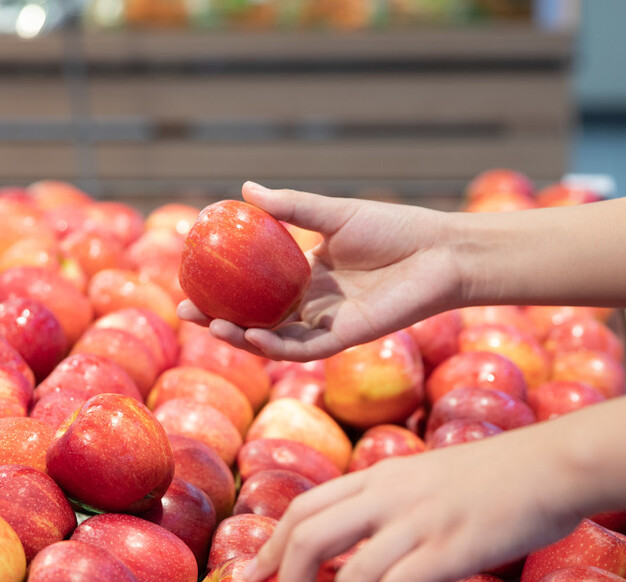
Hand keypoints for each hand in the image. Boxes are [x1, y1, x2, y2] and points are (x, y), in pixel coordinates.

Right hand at [178, 182, 461, 361]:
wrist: (439, 252)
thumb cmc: (393, 229)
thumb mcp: (334, 214)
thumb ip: (291, 207)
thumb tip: (245, 188)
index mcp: (305, 275)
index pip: (253, 288)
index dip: (221, 288)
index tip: (188, 278)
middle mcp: (310, 304)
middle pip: (254, 319)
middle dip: (218, 319)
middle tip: (186, 308)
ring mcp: (325, 324)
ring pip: (273, 340)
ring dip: (240, 338)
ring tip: (212, 325)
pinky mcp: (344, 338)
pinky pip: (303, 349)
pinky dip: (276, 347)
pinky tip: (252, 337)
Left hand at [243, 425, 584, 581]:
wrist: (556, 463)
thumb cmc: (501, 477)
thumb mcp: (430, 478)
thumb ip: (396, 504)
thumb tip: (370, 546)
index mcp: (380, 476)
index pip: (306, 507)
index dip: (272, 544)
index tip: (253, 576)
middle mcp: (389, 494)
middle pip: (310, 537)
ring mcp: (419, 520)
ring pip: (351, 574)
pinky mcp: (452, 547)